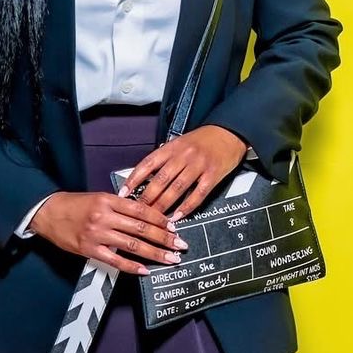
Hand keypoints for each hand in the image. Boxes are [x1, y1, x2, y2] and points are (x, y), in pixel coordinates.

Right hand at [29, 191, 188, 274]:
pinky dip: (132, 266)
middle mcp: (104, 216)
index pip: (141, 210)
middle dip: (164, 238)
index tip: (174, 226)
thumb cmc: (75, 205)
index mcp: (109, 200)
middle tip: (180, 245)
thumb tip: (147, 215)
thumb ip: (121, 205)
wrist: (48, 213)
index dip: (160, 219)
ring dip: (155, 253)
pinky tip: (146, 270)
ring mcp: (97, 234)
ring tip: (170, 259)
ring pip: (132, 245)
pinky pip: (115, 260)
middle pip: (141, 228)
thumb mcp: (100, 197)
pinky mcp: (89, 249)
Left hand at [117, 125, 248, 221]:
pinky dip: (186, 207)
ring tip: (155, 219)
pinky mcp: (212, 176)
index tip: (124, 193)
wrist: (229, 133)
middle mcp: (183, 156)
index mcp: (172, 147)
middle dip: (147, 198)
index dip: (134, 180)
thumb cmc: (201, 140)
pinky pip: (197, 194)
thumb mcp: (179, 143)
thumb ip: (164, 158)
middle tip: (138, 213)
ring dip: (164, 205)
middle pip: (160, 180)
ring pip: (177, 189)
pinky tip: (178, 216)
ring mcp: (198, 166)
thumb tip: (145, 177)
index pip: (147, 164)